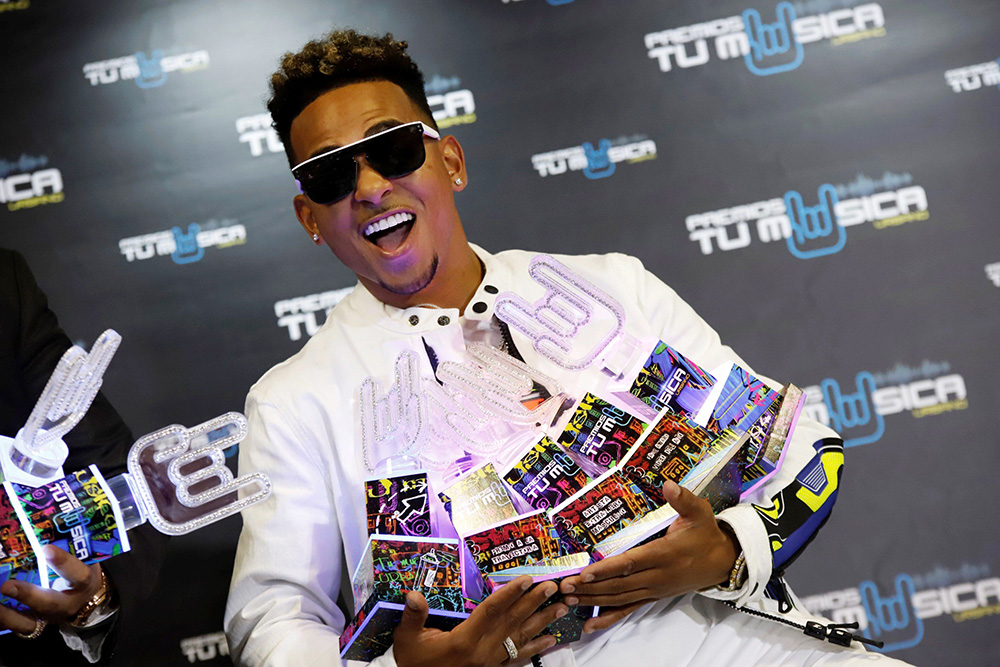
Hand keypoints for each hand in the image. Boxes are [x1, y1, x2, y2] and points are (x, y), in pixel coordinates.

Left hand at [0, 546, 105, 634]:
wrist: (83, 598)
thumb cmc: (80, 570)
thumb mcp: (83, 558)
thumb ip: (68, 547)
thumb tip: (44, 528)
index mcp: (83, 584)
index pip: (77, 575)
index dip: (63, 563)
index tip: (46, 549)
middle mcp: (66, 604)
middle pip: (48, 603)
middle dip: (27, 595)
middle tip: (6, 586)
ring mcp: (48, 618)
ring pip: (28, 623)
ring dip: (6, 616)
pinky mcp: (33, 625)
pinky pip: (14, 626)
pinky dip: (1, 621)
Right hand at [394, 575, 567, 666]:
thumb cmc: (414, 662)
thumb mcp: (407, 639)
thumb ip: (413, 616)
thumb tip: (413, 595)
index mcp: (464, 640)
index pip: (492, 611)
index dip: (510, 594)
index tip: (526, 579)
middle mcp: (482, 652)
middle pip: (512, 622)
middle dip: (534, 602)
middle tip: (552, 586)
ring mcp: (490, 663)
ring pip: (520, 639)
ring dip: (543, 622)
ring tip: (561, 608)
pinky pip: (518, 658)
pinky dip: (536, 648)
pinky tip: (551, 639)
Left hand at [558, 480, 738, 633]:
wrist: (722, 561)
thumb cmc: (705, 533)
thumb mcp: (699, 512)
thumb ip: (683, 499)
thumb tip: (669, 485)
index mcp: (664, 554)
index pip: (631, 563)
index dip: (607, 569)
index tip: (585, 572)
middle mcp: (657, 576)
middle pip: (619, 585)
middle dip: (590, 587)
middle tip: (564, 587)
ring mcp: (654, 589)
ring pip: (620, 598)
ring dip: (593, 600)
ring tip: (568, 600)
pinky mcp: (653, 596)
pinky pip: (629, 609)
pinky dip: (609, 618)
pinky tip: (590, 625)